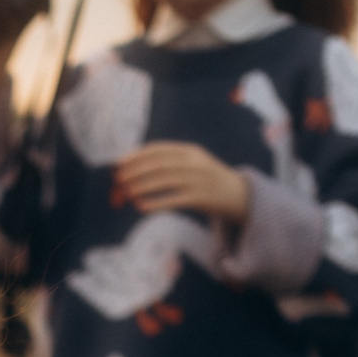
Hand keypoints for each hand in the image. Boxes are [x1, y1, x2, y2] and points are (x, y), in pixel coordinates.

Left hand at [115, 142, 250, 222]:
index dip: (137, 155)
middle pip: (159, 164)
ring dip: (142, 186)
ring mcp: (199, 180)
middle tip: (119, 179)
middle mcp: (194, 162)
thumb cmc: (206, 180)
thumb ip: (170, 163)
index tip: (119, 163)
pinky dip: (156, 203)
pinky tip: (141, 207)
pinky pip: (173, 200)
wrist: (238, 194)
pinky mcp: (201, 198)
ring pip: (164, 181)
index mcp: (190, 151)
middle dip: (136, 171)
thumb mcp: (193, 164)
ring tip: (127, 193)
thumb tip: (135, 167)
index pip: (158, 149)